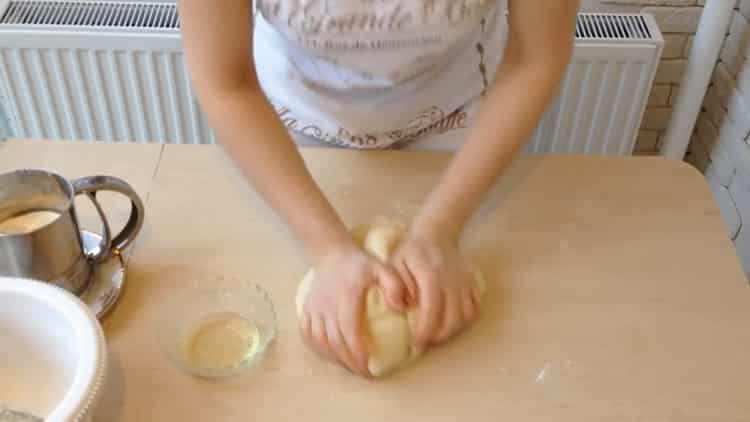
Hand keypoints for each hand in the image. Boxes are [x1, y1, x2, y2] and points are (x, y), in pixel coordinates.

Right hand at [299, 243, 406, 376]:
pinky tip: (329, 353)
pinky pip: (307, 334)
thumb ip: (394, 285)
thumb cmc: (360, 264)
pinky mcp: (306, 309)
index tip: (369, 366)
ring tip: (349, 365)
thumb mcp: (382, 268)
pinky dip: (317, 348)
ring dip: (334, 358)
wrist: (332, 253)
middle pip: (335, 342)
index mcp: (346, 298)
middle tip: (364, 372)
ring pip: (320, 341)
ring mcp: (313, 308)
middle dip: (349, 362)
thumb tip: (399, 308)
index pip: (349, 333)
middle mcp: (326, 306)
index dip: (357, 353)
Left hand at [391, 228, 479, 347]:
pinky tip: (450, 321)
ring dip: (452, 330)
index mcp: (431, 275)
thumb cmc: (411, 252)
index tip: (416, 341)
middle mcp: (452, 279)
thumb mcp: (394, 264)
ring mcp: (465, 281)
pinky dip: (464, 320)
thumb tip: (398, 309)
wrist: (436, 234)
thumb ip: (392, 286)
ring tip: (436, 333)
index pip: (432, 310)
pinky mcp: (473, 283)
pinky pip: (474, 308)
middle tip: (425, 341)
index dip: (425, 330)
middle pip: (452, 318)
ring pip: (466, 316)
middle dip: (439, 335)